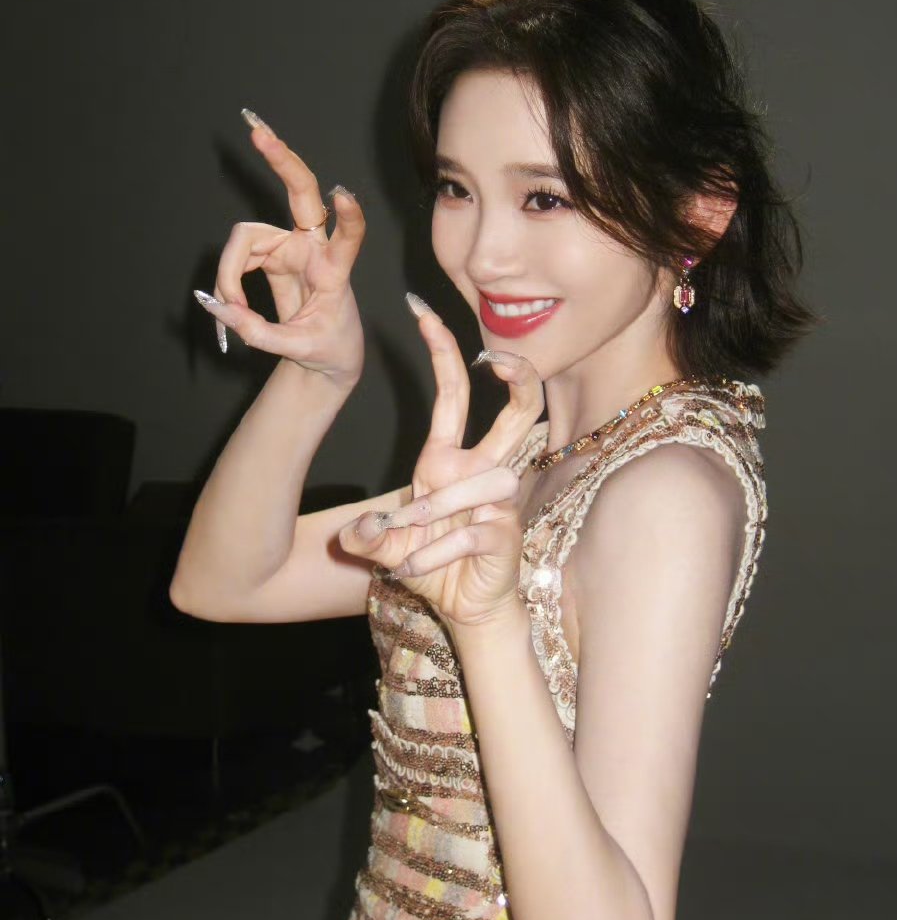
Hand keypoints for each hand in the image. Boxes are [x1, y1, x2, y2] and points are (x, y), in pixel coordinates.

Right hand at [193, 109, 364, 384]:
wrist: (328, 357)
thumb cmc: (328, 348)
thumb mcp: (297, 349)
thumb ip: (256, 331)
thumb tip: (214, 304)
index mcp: (335, 270)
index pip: (349, 236)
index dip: (348, 214)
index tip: (342, 193)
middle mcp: (315, 248)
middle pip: (301, 192)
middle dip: (280, 159)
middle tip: (255, 129)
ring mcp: (292, 246)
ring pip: (247, 237)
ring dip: (230, 271)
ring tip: (233, 311)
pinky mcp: (273, 254)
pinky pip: (238, 255)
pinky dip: (228, 280)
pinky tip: (231, 304)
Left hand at [338, 302, 543, 627]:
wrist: (464, 608)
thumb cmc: (429, 564)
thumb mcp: (382, 547)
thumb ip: (364, 537)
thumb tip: (355, 533)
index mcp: (449, 459)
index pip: (454, 392)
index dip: (442, 350)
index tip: (422, 311)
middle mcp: (482, 470)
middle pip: (519, 409)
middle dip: (517, 375)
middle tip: (495, 356)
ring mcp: (500, 500)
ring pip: (479, 483)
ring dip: (432, 517)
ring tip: (404, 552)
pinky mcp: (507, 531)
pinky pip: (467, 533)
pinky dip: (432, 554)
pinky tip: (416, 571)